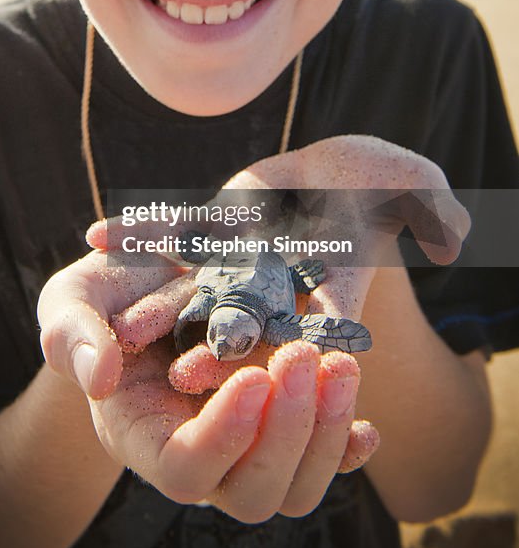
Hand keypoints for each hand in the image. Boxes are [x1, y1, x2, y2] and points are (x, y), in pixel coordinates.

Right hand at [37, 241, 376, 521]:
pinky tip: (366, 420)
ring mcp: (246, 446)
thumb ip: (71, 336)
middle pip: (255, 493)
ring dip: (327, 431)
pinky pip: (324, 461)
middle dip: (287, 431)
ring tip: (340, 361)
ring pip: (299, 485)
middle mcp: (201, 455)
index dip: (225, 436)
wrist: (149, 287)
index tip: (254, 376)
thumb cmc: (101, 300)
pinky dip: (348, 447)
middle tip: (301, 354)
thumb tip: (99, 377)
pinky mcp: (279, 424)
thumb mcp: (71, 302)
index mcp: (143, 436)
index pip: (186, 470)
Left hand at [92, 134, 467, 381]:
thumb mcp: (416, 188)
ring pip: (193, 286)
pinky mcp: (217, 224)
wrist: (344, 171)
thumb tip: (453, 229)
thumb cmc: (388, 185)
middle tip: (176, 377)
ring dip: (159, 304)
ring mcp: (240, 256)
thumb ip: (429, 209)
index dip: (277, 348)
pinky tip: (95, 235)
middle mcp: (275, 284)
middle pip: (238, 322)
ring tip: (120, 327)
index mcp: (321, 290)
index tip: (249, 375)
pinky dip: (138, 231)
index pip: (301, 328)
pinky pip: (171, 229)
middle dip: (209, 347)